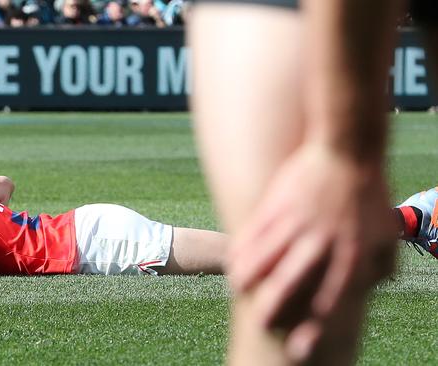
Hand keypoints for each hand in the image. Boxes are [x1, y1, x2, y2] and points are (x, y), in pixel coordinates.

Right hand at [227, 143, 396, 359]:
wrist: (347, 147)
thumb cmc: (369, 191)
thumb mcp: (386, 231)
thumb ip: (381, 264)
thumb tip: (372, 288)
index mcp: (351, 253)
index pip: (329, 299)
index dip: (312, 326)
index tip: (298, 346)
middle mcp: (320, 242)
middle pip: (290, 282)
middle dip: (272, 308)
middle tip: (262, 324)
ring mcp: (295, 222)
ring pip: (263, 257)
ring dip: (248, 278)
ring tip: (239, 290)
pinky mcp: (277, 205)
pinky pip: (253, 232)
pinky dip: (241, 249)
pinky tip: (233, 260)